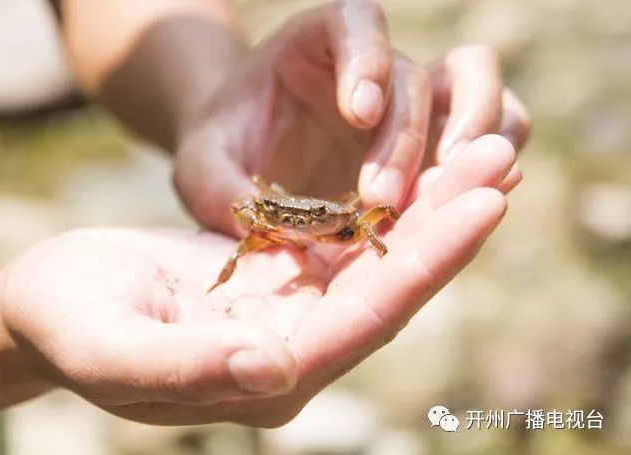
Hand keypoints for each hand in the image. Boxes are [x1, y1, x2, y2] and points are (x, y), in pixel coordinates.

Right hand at [0, 135, 515, 425]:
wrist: (47, 304)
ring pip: (373, 265)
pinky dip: (386, 210)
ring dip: (427, 213)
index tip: (483, 203)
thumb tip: (279, 368)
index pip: (362, 322)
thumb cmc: (66, 323)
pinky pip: (345, 246)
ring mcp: (286, 321)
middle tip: (500, 159)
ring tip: (480, 154)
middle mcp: (289, 357)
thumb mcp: (111, 347)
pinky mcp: (276, 285)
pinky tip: (418, 170)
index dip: (426, 264)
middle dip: (446, 228)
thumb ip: (188, 366)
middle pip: (386, 292)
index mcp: (260, 380)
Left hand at [173, 0, 529, 235]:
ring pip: (477, 85)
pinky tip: (469, 199)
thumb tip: (253, 225)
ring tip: (448, 193)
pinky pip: (496, 127)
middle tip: (381, 199)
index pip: (354, 23)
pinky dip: (493, 158)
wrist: (248, 156)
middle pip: (416, 77)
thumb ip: (217, 186)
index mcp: (316, 41)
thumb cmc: (224, 147)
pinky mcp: (440, 137)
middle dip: (406, 140)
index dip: (367, 60)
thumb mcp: (202, 165)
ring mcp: (414, 99)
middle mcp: (376, 63)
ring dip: (475, 136)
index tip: (359, 112)